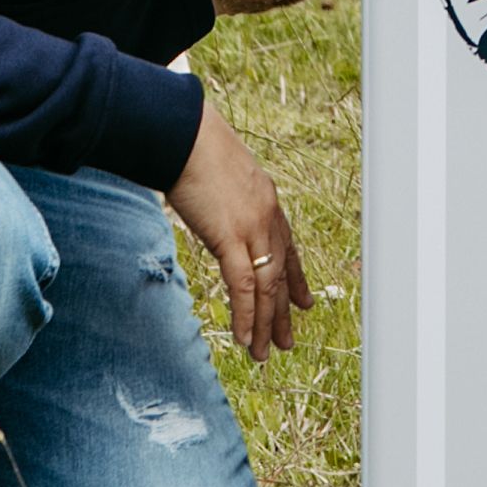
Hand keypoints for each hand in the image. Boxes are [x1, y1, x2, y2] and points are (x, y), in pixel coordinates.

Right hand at [164, 99, 319, 354]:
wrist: (182, 133)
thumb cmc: (191, 148)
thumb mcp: (218, 176)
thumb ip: (224, 199)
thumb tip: (213, 206)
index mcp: (267, 201)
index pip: (287, 248)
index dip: (296, 279)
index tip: (304, 302)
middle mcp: (268, 216)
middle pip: (280, 274)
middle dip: (283, 312)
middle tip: (287, 341)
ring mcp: (252, 227)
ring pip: (266, 287)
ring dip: (265, 324)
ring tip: (266, 353)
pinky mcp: (231, 237)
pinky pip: (244, 286)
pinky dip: (246, 316)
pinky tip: (246, 338)